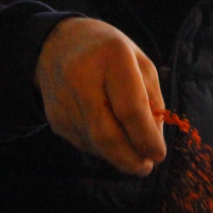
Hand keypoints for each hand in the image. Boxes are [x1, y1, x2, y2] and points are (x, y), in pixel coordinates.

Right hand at [35, 17, 166, 175]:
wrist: (57, 45)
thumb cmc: (110, 54)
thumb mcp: (140, 64)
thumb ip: (152, 101)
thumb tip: (153, 144)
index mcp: (112, 57)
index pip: (130, 109)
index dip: (146, 138)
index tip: (159, 154)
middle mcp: (82, 78)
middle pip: (107, 135)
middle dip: (130, 159)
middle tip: (145, 167)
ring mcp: (63, 100)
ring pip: (95, 145)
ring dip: (117, 155)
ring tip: (129, 147)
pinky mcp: (53, 118)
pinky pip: (83, 143)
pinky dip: (101, 148)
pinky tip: (108, 134)